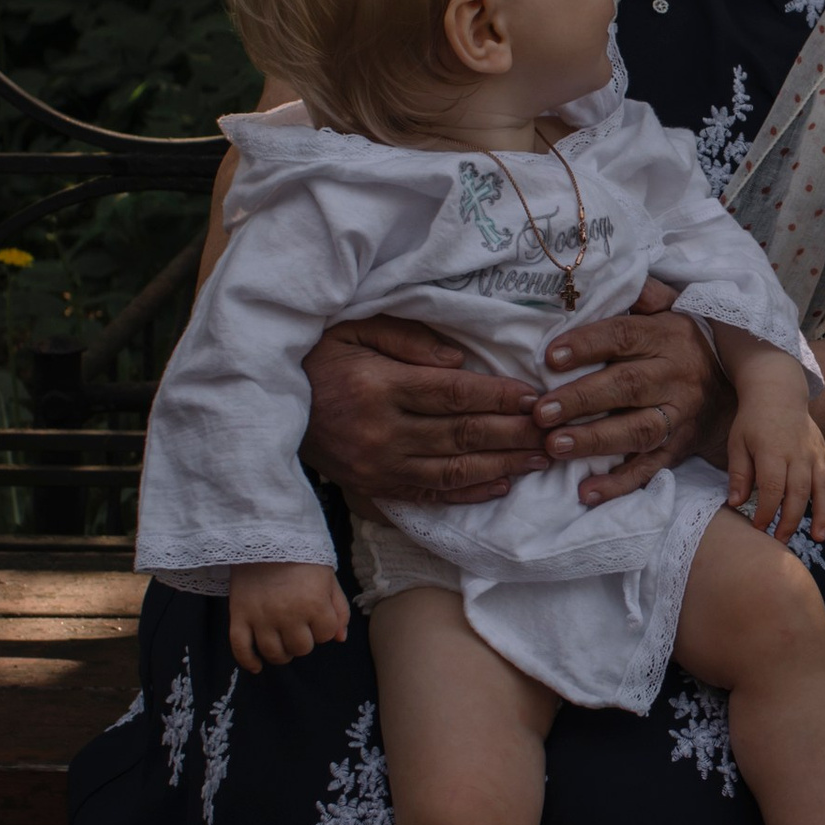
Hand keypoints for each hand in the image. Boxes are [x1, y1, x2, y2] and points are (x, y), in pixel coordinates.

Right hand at [229, 561, 351, 671]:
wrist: (265, 536)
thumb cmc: (301, 558)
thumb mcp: (328, 578)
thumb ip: (339, 609)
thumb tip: (340, 639)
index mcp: (313, 603)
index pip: (326, 635)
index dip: (324, 627)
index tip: (317, 615)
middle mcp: (288, 615)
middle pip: (301, 648)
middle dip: (304, 640)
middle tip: (298, 627)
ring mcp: (261, 618)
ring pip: (274, 653)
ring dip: (282, 654)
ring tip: (282, 642)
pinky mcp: (239, 616)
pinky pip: (241, 649)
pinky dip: (248, 661)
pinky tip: (257, 666)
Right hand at [301, 315, 546, 507]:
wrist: (268, 406)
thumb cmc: (317, 357)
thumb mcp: (354, 329)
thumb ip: (406, 339)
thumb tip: (459, 361)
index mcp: (379, 386)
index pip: (453, 394)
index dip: (499, 397)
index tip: (536, 396)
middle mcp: (382, 431)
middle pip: (462, 434)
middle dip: (515, 434)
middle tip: (556, 431)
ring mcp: (378, 465)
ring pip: (453, 470)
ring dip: (503, 466)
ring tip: (541, 459)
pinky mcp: (373, 487)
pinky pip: (429, 496)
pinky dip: (468, 494)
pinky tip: (501, 485)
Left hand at [535, 281, 733, 506]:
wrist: (737, 388)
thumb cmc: (686, 344)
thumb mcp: (674, 309)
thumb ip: (644, 294)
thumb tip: (610, 276)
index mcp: (667, 336)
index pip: (624, 336)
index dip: (587, 345)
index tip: (551, 357)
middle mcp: (675, 376)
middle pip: (626, 386)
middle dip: (582, 399)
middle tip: (540, 412)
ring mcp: (678, 415)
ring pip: (637, 430)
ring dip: (596, 440)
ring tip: (556, 447)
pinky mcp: (678, 448)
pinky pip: (650, 468)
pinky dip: (620, 484)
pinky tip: (588, 493)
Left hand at [729, 386, 824, 545]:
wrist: (778, 394)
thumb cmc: (753, 421)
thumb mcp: (737, 443)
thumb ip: (739, 474)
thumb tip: (735, 503)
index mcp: (772, 451)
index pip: (771, 488)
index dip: (766, 511)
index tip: (758, 528)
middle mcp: (797, 454)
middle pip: (798, 492)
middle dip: (791, 520)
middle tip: (781, 541)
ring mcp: (814, 454)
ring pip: (823, 488)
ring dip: (822, 514)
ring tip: (819, 537)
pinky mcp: (824, 454)